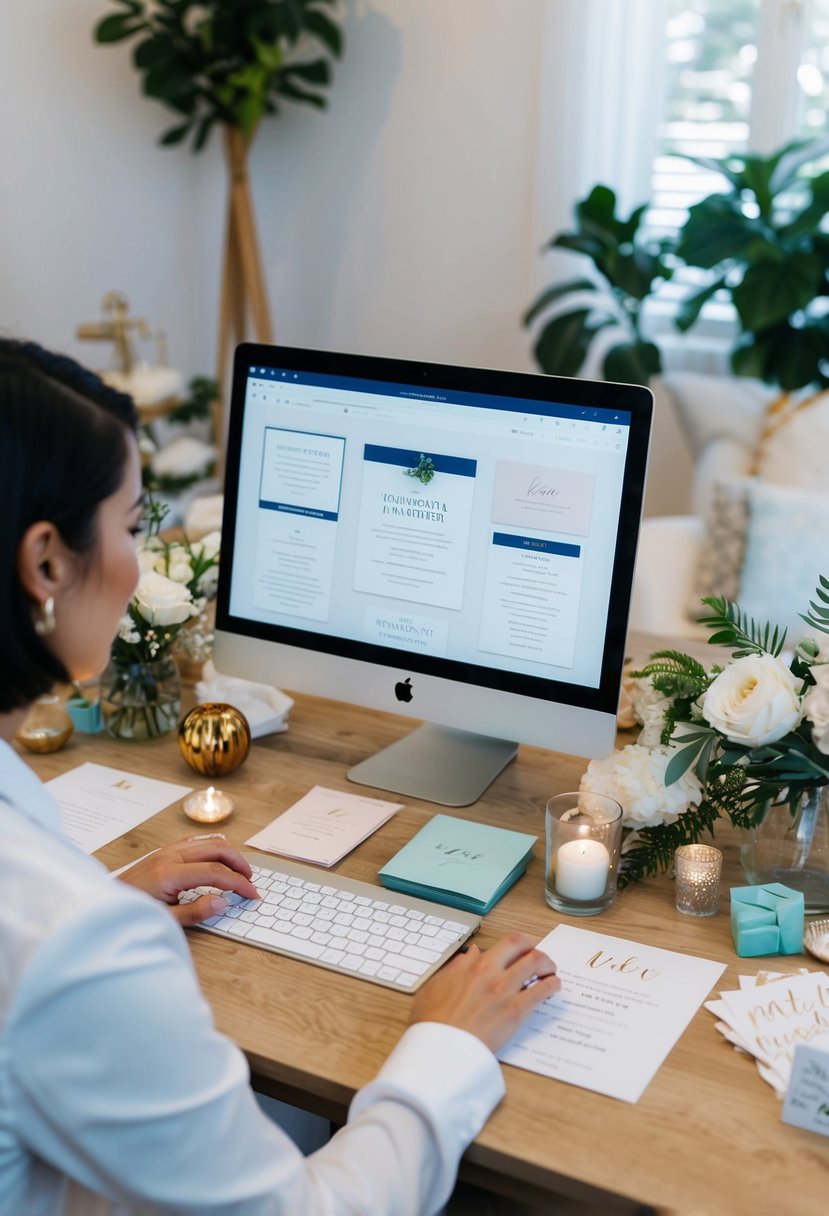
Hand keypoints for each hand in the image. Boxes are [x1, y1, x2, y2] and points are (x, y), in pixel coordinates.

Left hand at [117, 835, 258, 926]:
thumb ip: (194, 912)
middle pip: (217, 849)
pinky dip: (214, 847)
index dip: (239, 883)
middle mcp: (170, 856)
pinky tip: (219, 860)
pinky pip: (197, 841)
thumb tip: (222, 902)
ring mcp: (167, 850)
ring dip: (229, 854)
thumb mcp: (163, 920)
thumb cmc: (131, 913)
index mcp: (169, 874)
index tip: (252, 894)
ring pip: (209, 841)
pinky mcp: (165, 851)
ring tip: (239, 872)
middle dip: (239, 864)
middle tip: (250, 882)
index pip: (216, 873)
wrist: (103, 904)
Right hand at [409, 932, 559, 1053]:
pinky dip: (551, 985)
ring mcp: (506, 991)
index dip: (521, 943)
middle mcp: (493, 973)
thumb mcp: (436, 985)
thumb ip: (457, 966)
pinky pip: (541, 992)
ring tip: (550, 972)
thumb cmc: (433, 1021)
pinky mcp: (516, 1012)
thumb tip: (471, 954)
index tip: (525, 948)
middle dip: (537, 950)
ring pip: (537, 965)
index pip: (507, 943)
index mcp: (475, 966)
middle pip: (526, 948)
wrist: (440, 1047)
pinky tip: (553, 987)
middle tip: (540, 958)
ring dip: (548, 965)